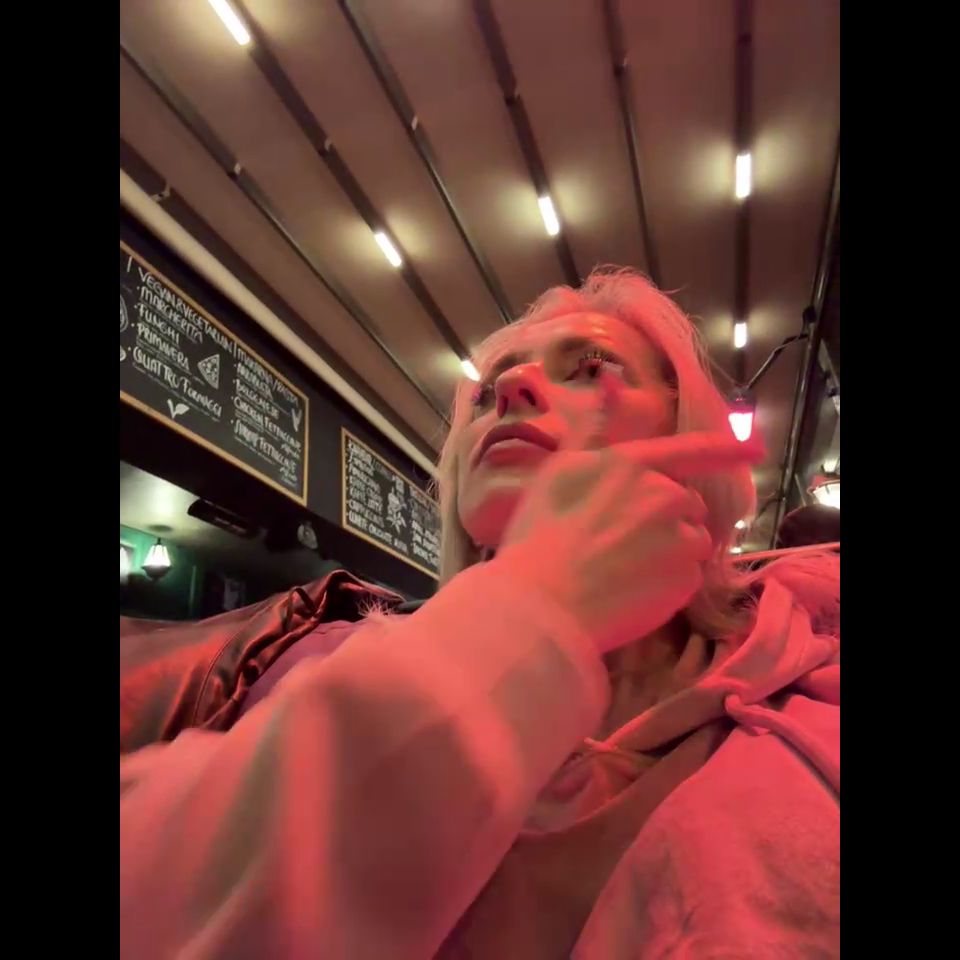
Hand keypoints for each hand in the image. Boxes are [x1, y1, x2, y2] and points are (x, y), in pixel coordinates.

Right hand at [495, 377, 762, 653]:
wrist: (543, 602)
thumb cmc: (539, 534)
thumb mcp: (560, 470)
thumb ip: (592, 429)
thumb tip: (610, 381)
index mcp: (634, 465)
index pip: (691, 450)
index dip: (725, 448)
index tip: (756, 449)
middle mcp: (666, 495)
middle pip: (686, 504)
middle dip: (668, 518)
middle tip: (622, 541)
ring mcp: (680, 538)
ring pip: (691, 541)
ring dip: (671, 552)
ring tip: (627, 570)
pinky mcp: (688, 579)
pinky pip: (689, 577)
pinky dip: (669, 584)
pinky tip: (633, 591)